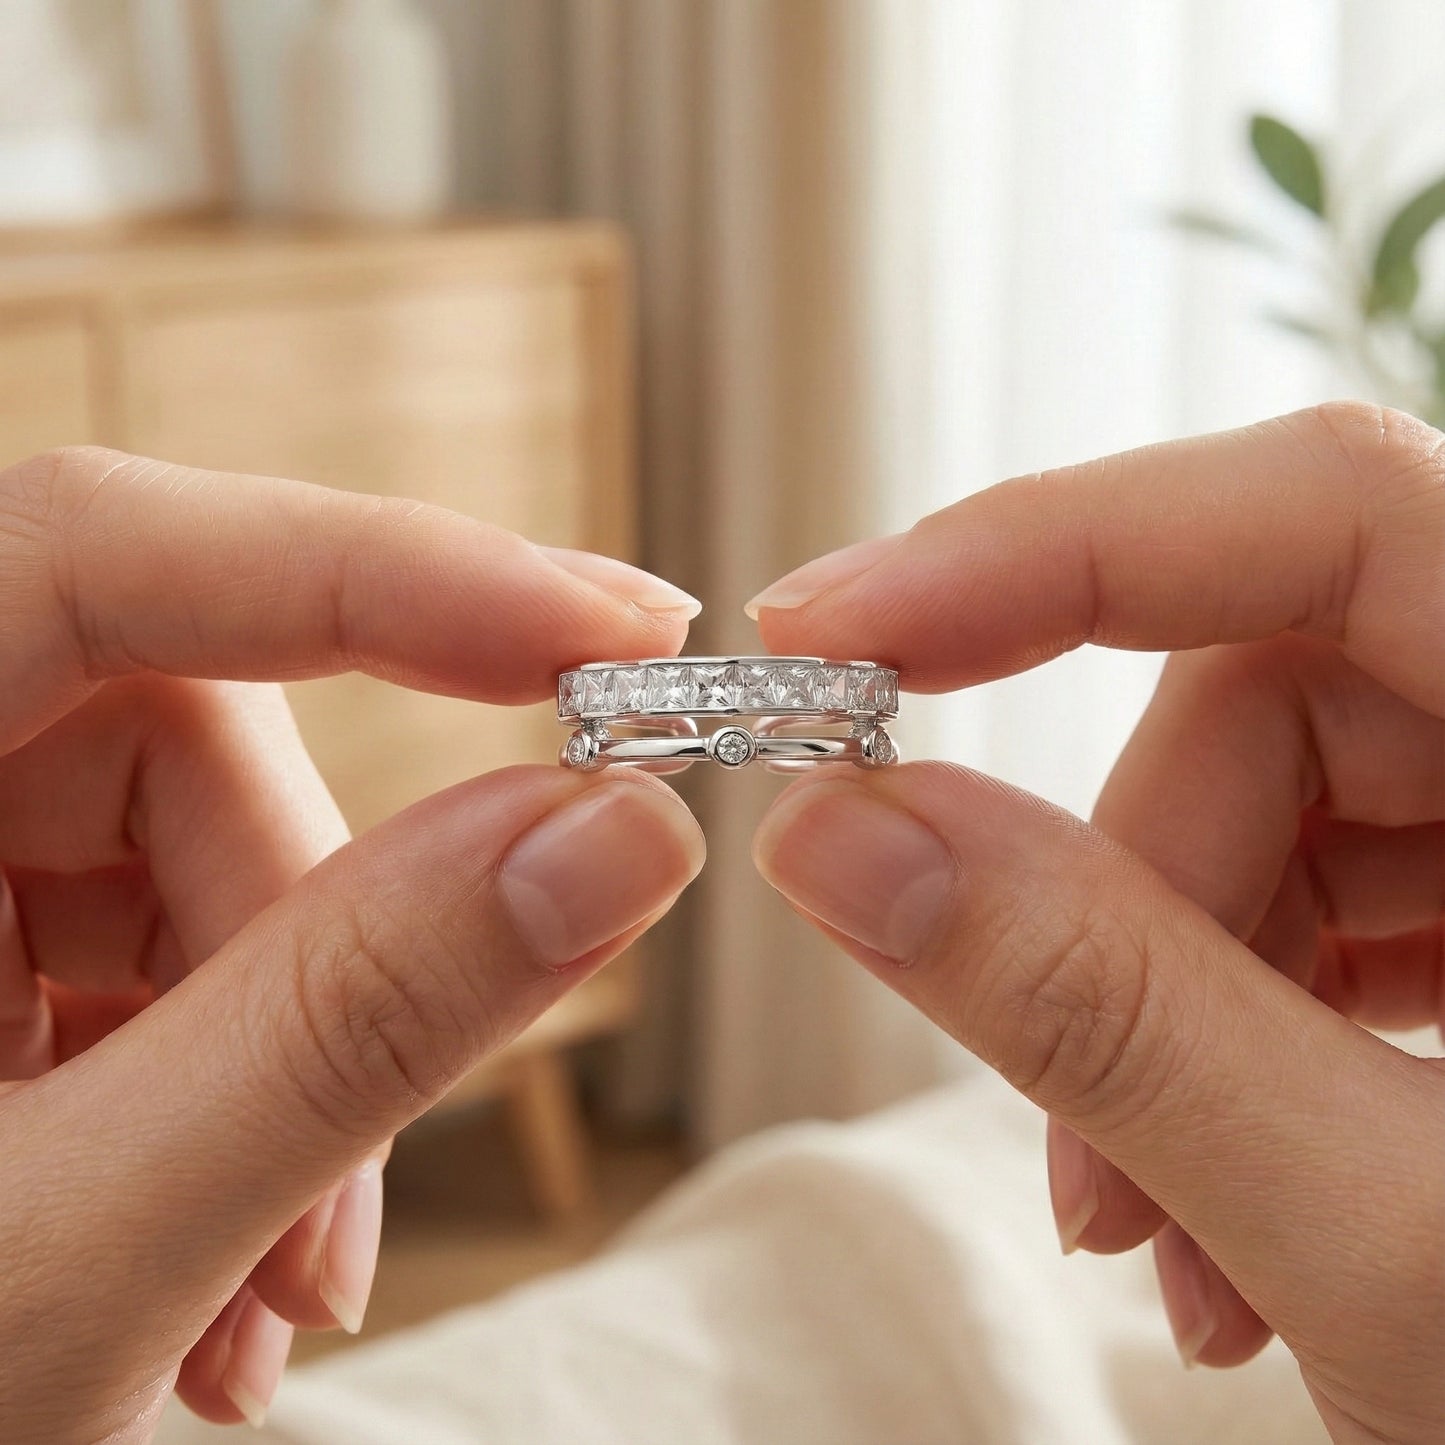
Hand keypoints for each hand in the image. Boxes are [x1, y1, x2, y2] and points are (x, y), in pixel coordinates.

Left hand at [0, 448, 703, 1441]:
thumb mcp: (64, 1251)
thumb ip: (345, 1027)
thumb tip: (610, 835)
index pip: (96, 552)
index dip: (377, 568)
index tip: (604, 635)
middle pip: (189, 734)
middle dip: (329, 948)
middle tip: (357, 1179)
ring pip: (212, 851)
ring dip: (301, 1062)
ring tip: (271, 1288)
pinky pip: (179, 940)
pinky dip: (248, 1088)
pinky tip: (221, 1262)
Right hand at [748, 402, 1443, 1443]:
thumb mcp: (1408, 1250)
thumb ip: (1114, 1021)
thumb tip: (838, 840)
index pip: (1328, 508)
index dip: (1047, 543)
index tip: (832, 629)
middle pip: (1271, 695)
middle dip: (1116, 910)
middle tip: (1064, 1144)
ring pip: (1272, 805)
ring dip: (1160, 1010)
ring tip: (1161, 1242)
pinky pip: (1323, 889)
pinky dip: (1232, 1036)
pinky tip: (1234, 1210)